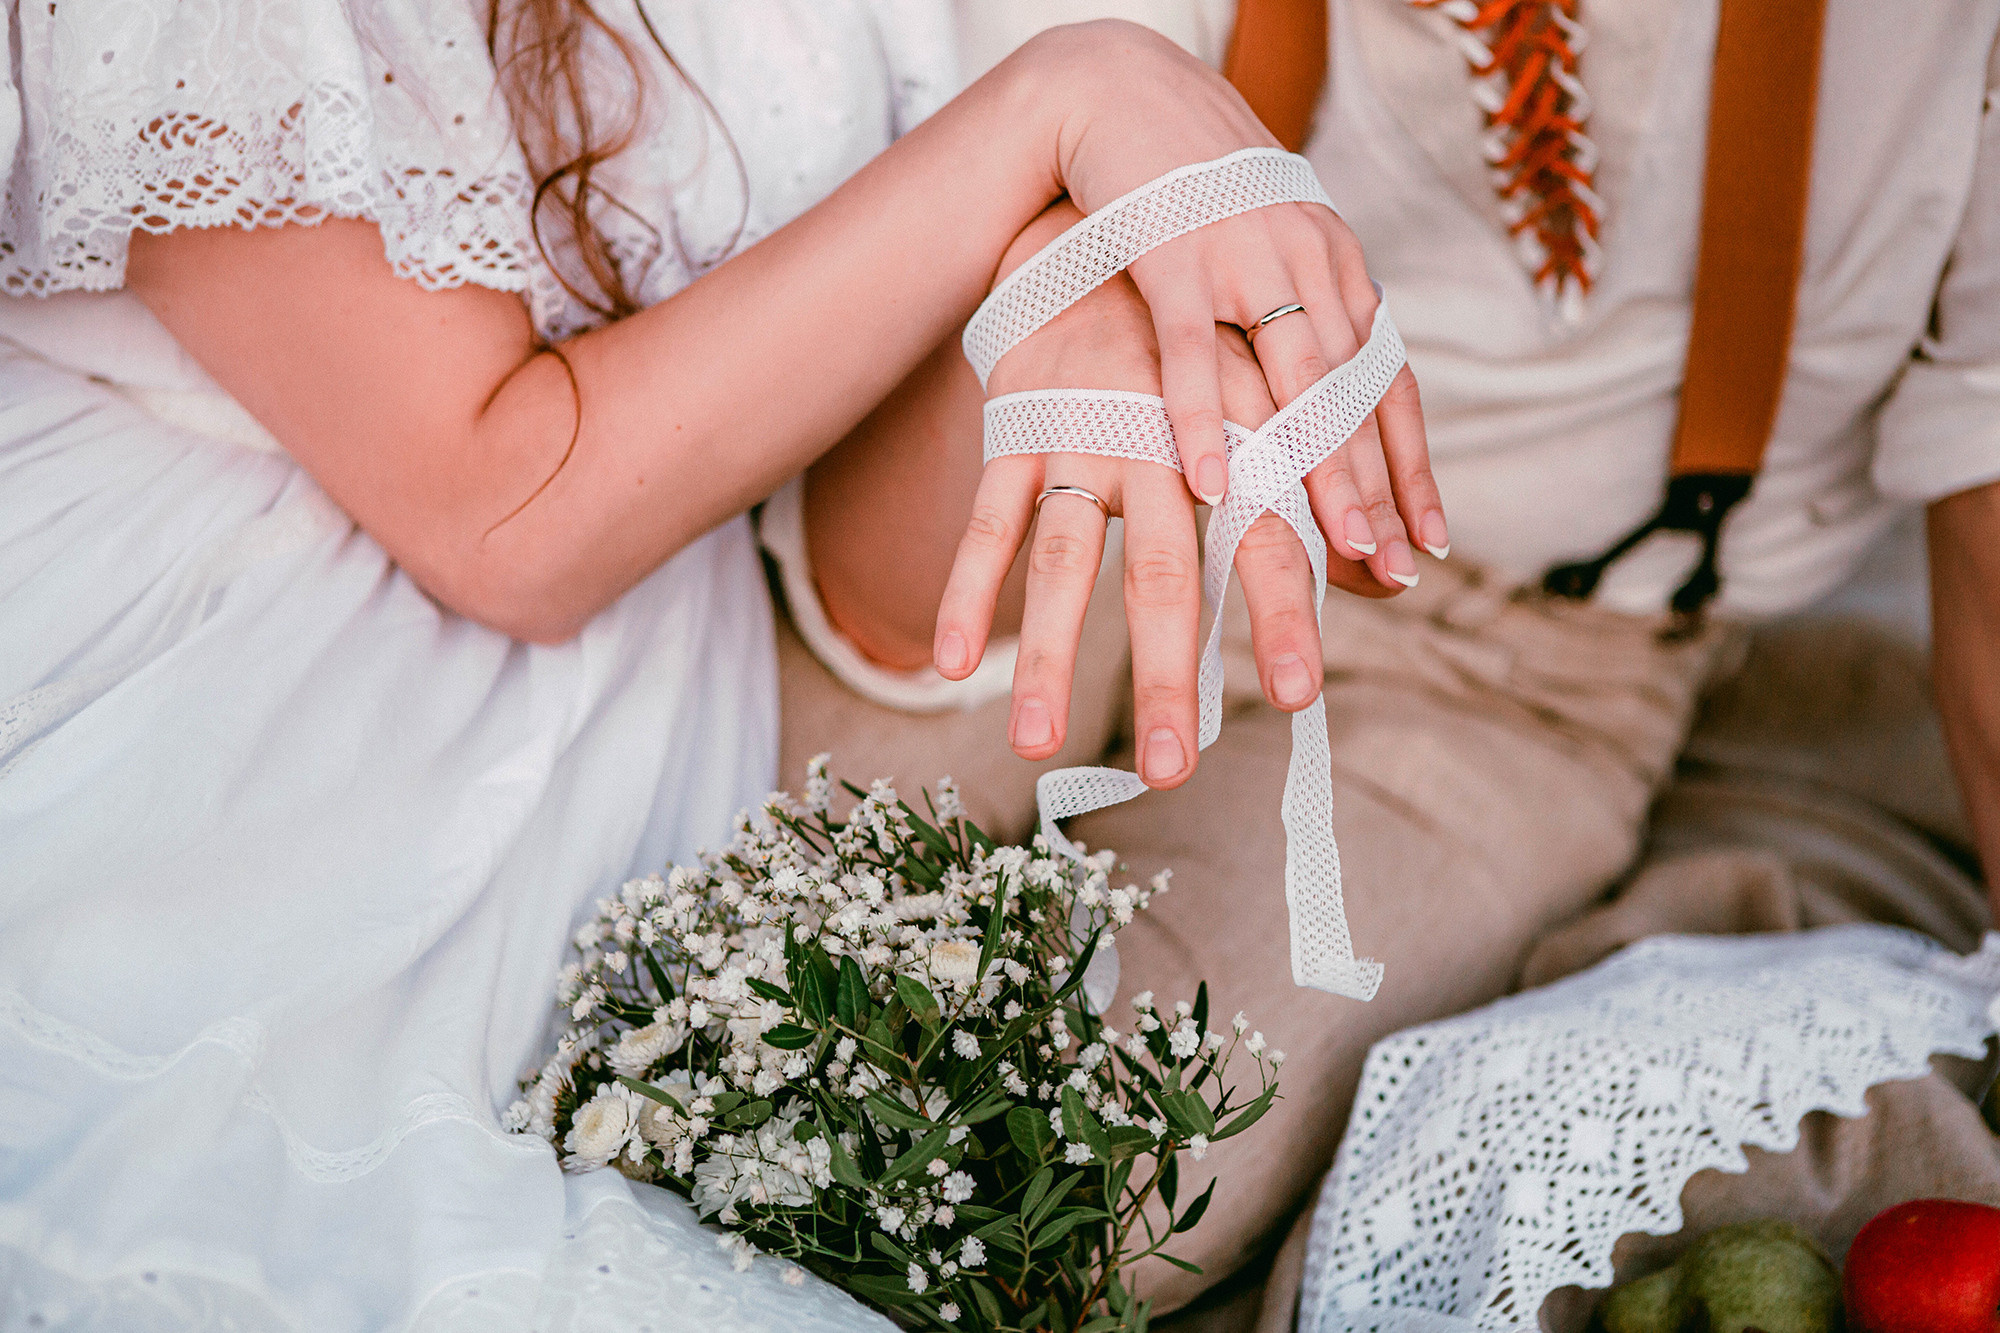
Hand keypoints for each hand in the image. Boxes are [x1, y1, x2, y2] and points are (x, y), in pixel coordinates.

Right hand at [934, 200, 1443, 786]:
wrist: (1117, 213)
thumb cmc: (1216, 329)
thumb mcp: (1281, 395)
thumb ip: (1332, 493)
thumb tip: (1402, 580)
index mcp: (1239, 436)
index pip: (1271, 537)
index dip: (1288, 611)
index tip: (1303, 694)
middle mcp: (1163, 440)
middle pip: (1167, 570)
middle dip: (1169, 669)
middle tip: (1176, 769)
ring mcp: (1082, 433)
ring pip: (1061, 557)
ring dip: (1047, 654)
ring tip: (1037, 743)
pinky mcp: (1016, 423)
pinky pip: (986, 519)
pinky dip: (964, 589)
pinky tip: (950, 664)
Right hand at [1020, 23, 1446, 565]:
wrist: (1121, 89)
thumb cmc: (1189, 186)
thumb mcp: (1263, 250)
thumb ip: (1291, 319)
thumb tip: (1312, 409)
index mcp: (1336, 266)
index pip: (1388, 383)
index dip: (1410, 467)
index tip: (1428, 543)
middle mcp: (1309, 260)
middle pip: (1355, 395)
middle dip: (1377, 489)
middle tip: (1395, 571)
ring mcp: (1246, 256)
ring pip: (1297, 378)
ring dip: (1320, 467)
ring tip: (1339, 545)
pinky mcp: (1175, 254)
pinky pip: (1195, 353)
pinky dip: (1205, 419)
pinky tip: (1213, 482)